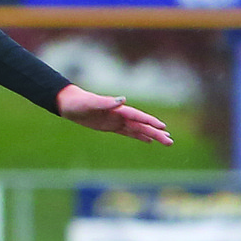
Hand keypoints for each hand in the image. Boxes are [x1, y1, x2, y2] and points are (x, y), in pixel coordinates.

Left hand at [56, 84, 172, 144]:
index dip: (150, 121)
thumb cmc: (80, 102)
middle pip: (142, 125)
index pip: (138, 116)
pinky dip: (139, 136)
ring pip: (138, 129)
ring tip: (166, 141)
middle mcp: (120, 115)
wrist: (69, 104)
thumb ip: (107, 102)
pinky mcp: (111, 126)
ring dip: (152, 135)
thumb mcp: (91, 103)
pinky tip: (149, 140)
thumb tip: (122, 99)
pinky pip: (128, 132)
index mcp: (118, 109)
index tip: (163, 127)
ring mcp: (117, 121)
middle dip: (156, 132)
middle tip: (170, 141)